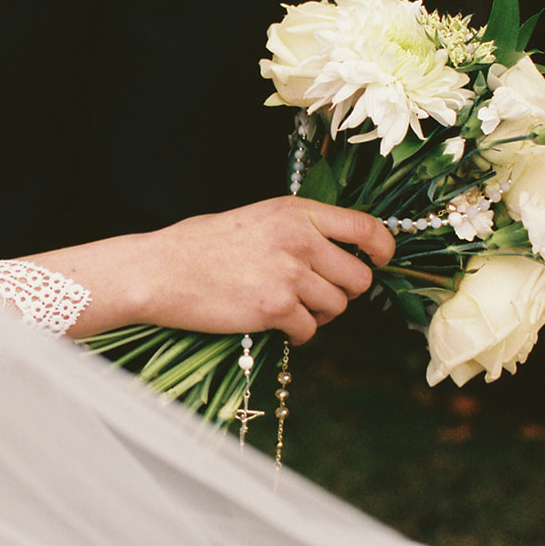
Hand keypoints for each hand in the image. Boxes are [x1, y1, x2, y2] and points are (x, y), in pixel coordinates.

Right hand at [131, 197, 395, 344]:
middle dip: (343, 292)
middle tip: (315, 295)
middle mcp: (299, 239)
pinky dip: (296, 333)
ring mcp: (289, 274)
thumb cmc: (200, 245)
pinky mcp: (275, 308)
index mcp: (296, 212)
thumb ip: (297, 230)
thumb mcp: (256, 218)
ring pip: (337, 307)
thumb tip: (334, 252)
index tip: (381, 261)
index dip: (383, 249)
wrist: (161, 270)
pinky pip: (309, 331)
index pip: (365, 227)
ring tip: (288, 308)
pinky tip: (274, 324)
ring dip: (318, 314)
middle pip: (359, 278)